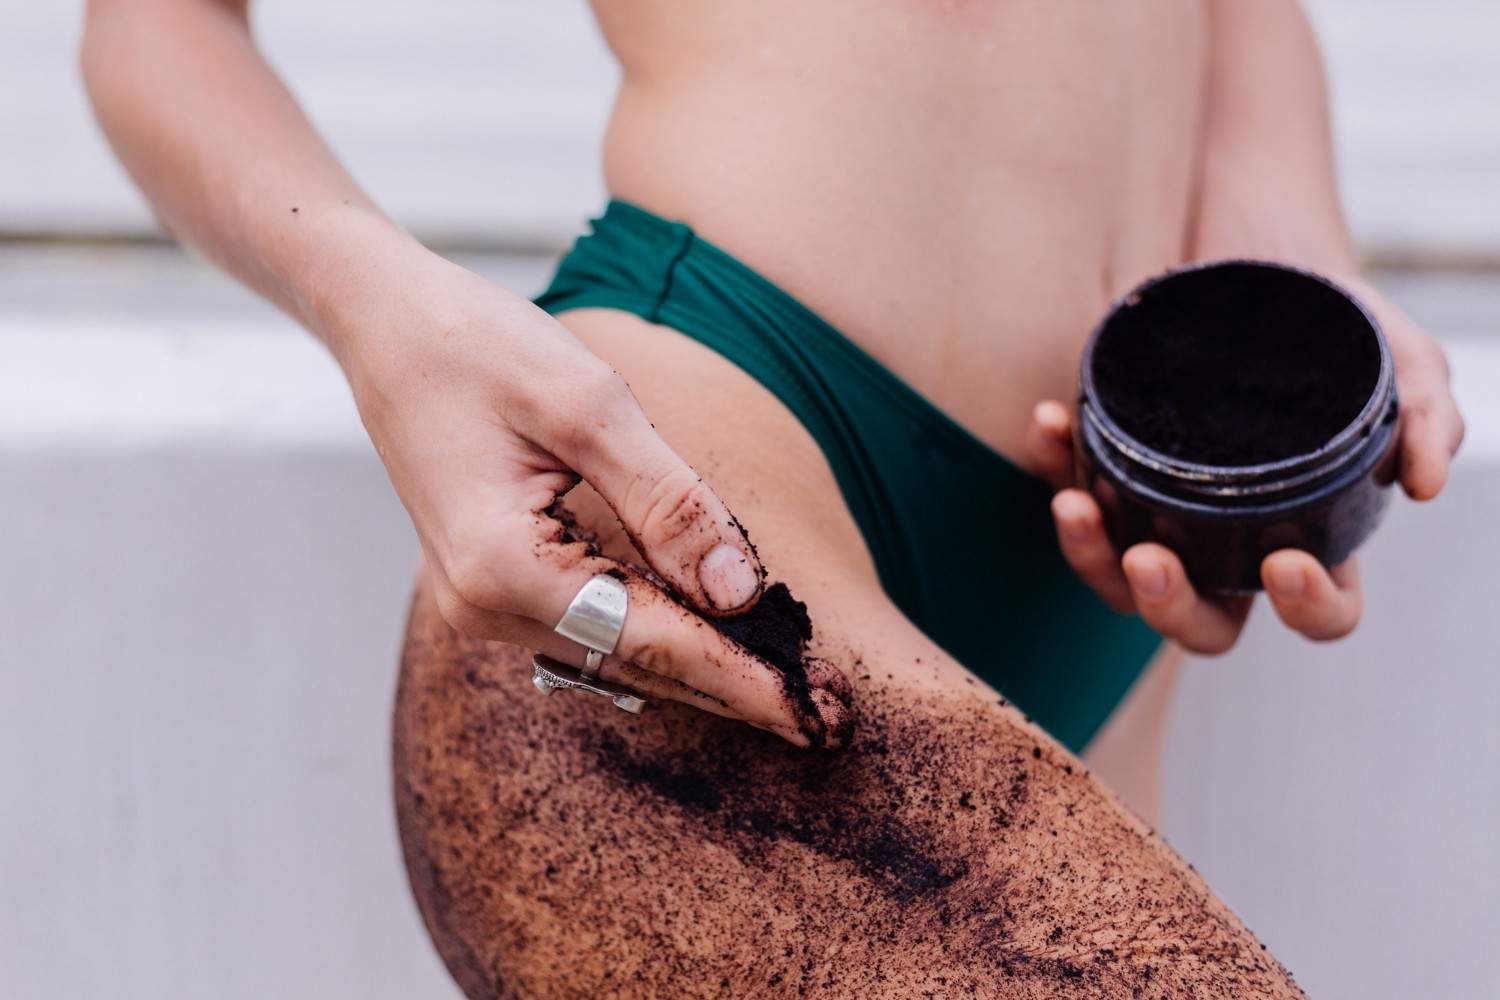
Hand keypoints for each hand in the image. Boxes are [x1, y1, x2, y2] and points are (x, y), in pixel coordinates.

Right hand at [334, 245, 850, 744]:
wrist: (386, 324)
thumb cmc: (478, 346)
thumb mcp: (589, 406)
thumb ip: (670, 502)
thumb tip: (742, 590)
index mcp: (503, 566)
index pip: (652, 641)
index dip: (745, 678)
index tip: (821, 714)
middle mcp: (484, 606)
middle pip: (637, 665)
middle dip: (737, 689)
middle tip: (831, 718)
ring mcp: (482, 604)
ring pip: (616, 655)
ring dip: (703, 668)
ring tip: (792, 689)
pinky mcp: (493, 585)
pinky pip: (592, 627)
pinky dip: (660, 636)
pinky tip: (718, 640)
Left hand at [1027, 281, 1462, 654]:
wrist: (1261, 261)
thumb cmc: (1335, 328)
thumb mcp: (1398, 358)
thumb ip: (1426, 414)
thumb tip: (1426, 484)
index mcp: (1306, 536)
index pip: (1317, 611)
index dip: (1306, 609)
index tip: (1285, 563)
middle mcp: (1226, 541)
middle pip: (1199, 621)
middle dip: (1168, 606)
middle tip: (1151, 559)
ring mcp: (1159, 509)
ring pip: (1115, 576)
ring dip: (1088, 553)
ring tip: (1076, 502)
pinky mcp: (1106, 462)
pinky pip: (1067, 482)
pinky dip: (1051, 461)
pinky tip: (1051, 420)